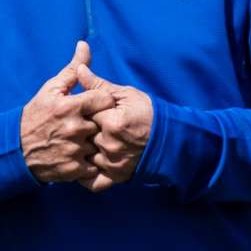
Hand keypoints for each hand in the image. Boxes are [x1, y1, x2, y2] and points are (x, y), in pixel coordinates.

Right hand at [21, 43, 116, 184]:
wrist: (16, 150)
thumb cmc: (35, 115)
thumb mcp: (51, 89)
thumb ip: (73, 69)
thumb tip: (84, 44)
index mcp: (70, 106)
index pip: (104, 99)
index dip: (102, 103)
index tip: (96, 106)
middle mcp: (74, 128)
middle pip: (104, 123)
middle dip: (99, 123)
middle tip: (89, 125)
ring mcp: (74, 150)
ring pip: (100, 144)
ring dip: (95, 143)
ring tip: (83, 140)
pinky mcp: (74, 169)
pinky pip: (95, 164)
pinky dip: (91, 161)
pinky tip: (82, 155)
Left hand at [80, 58, 153, 191]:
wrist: (170, 140)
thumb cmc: (148, 114)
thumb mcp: (126, 95)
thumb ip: (99, 86)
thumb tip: (80, 70)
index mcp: (111, 122)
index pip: (84, 114)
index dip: (84, 111)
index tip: (87, 110)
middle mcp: (109, 145)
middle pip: (82, 136)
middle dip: (81, 131)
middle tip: (86, 127)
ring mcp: (112, 163)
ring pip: (84, 157)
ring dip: (83, 151)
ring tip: (85, 144)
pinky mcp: (115, 177)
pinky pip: (92, 181)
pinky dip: (85, 176)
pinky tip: (84, 166)